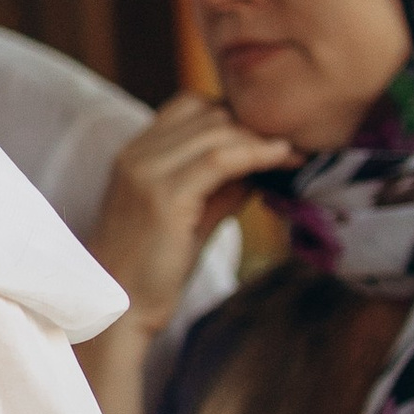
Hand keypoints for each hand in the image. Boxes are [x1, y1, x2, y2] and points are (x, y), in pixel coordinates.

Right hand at [90, 94, 295, 336]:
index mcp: (135, 153)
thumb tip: (263, 162)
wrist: (121, 308)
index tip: (267, 135)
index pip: (189, 106)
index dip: (232, 115)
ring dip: (261, 139)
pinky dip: (257, 152)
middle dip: (253, 125)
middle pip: (208, 114)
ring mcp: (146, 172)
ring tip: (293, 154)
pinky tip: (282, 157)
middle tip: (292, 145)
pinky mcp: (163, 196)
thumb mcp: (190, 215)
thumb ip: (220, 184)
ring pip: (217, 130)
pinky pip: (220, 158)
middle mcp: (136, 154)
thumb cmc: (154, 269)